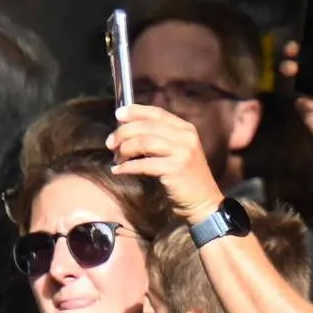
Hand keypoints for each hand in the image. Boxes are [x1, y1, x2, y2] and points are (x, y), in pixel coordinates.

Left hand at [107, 98, 224, 220]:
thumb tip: (126, 130)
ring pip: (143, 142)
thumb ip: (157, 138)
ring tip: (117, 159)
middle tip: (110, 144)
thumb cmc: (182, 177)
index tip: (118, 114)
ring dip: (124, 150)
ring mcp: (182, 151)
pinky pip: (143, 164)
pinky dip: (127, 167)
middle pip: (146, 126)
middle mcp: (186, 136)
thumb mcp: (174, 151)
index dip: (135, 111)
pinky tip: (118, 171)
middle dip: (123, 133)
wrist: (202, 200)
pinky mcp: (175, 169)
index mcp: (185, 128)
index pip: (157, 113)